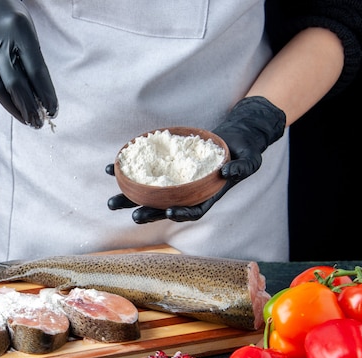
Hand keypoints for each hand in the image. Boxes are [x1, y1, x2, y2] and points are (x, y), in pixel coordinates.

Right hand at [0, 0, 57, 127]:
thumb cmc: (9, 19)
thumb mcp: (26, 30)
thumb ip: (32, 59)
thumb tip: (41, 96)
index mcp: (18, 29)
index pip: (36, 70)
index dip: (45, 94)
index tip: (52, 110)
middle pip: (15, 82)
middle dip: (29, 107)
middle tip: (39, 123)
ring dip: (13, 108)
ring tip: (26, 120)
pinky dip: (0, 97)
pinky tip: (11, 106)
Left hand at [107, 96, 285, 222]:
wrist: (236, 138)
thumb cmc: (245, 151)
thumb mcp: (251, 159)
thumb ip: (242, 168)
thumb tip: (226, 174)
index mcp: (209, 195)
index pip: (195, 210)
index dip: (183, 213)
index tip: (170, 212)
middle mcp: (189, 193)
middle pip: (166, 206)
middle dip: (149, 212)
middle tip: (132, 215)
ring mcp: (176, 182)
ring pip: (151, 193)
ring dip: (130, 197)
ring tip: (111, 202)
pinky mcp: (167, 168)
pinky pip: (146, 172)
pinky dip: (129, 171)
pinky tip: (113, 169)